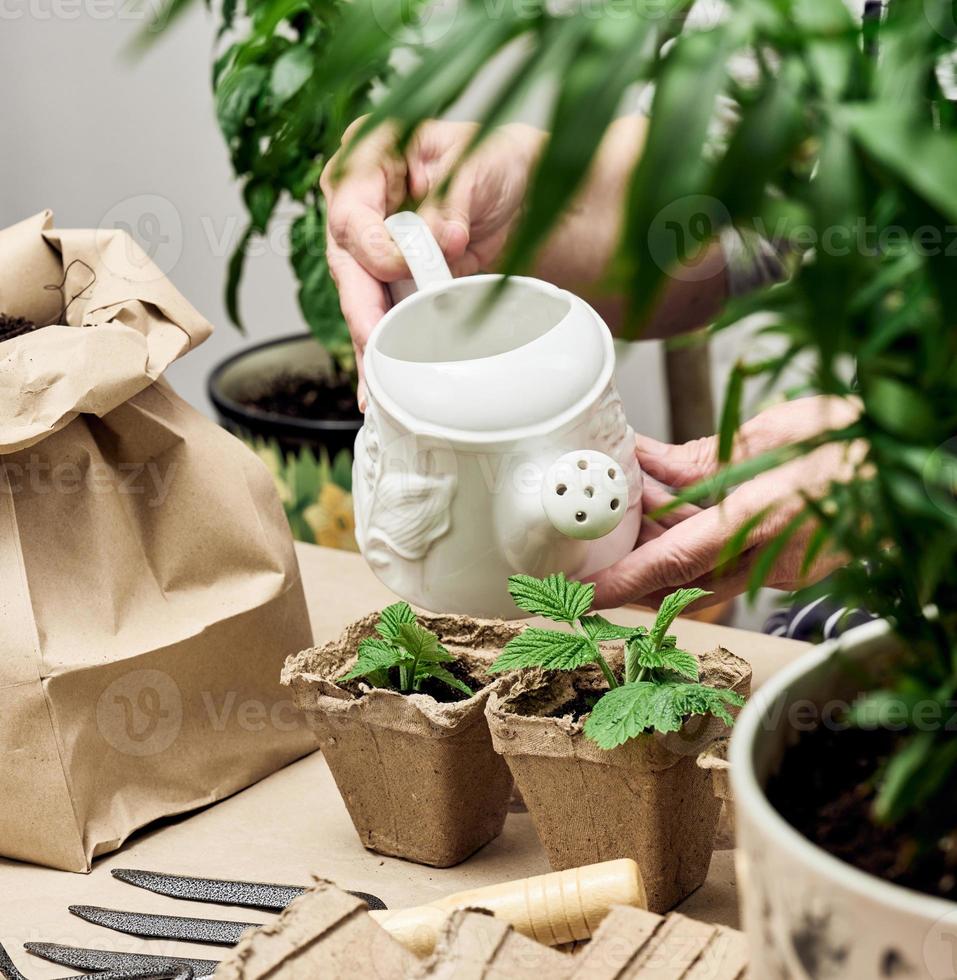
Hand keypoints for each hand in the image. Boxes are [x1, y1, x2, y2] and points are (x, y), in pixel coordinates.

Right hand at [320, 118, 544, 394]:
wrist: (524, 195)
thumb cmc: (497, 161)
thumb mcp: (480, 162)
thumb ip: (453, 197)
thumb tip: (442, 236)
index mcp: (369, 156)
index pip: (351, 212)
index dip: (373, 247)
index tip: (402, 268)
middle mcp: (361, 204)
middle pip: (347, 264)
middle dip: (361, 309)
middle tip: (374, 341)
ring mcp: (372, 247)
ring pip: (358, 300)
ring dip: (368, 343)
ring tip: (375, 383)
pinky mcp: (390, 283)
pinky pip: (379, 319)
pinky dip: (382, 351)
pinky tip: (378, 382)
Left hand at [589, 397, 862, 609]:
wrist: (910, 468)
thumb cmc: (852, 441)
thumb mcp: (769, 434)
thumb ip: (701, 458)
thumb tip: (651, 462)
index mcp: (754, 521)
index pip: (668, 564)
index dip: (620, 583)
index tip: (582, 593)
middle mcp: (763, 555)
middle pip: (676, 573)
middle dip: (633, 558)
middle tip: (598, 538)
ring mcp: (776, 566)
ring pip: (698, 568)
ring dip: (661, 544)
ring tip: (630, 508)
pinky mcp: (787, 564)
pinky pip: (725, 559)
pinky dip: (694, 536)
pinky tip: (671, 498)